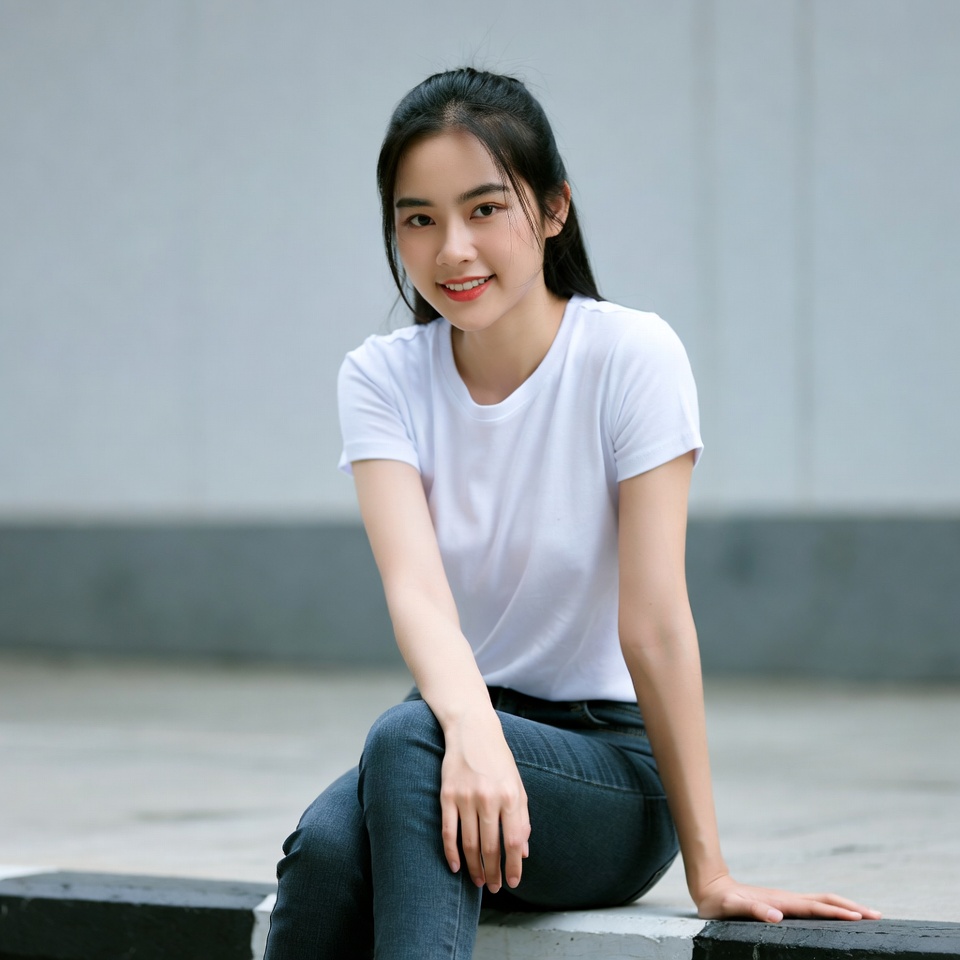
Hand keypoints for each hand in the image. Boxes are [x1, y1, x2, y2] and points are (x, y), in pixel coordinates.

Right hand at [439, 712, 530, 892]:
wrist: (472, 730)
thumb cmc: (498, 760)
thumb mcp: (517, 785)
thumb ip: (522, 818)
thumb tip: (523, 853)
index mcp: (510, 795)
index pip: (513, 842)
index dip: (513, 867)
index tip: (512, 882)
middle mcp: (489, 797)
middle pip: (491, 847)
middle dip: (493, 872)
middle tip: (493, 887)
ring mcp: (466, 796)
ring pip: (469, 843)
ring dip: (474, 867)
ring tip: (478, 881)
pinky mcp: (447, 795)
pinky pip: (448, 831)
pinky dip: (451, 853)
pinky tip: (456, 866)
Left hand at [695, 874, 881, 922]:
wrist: (712, 887)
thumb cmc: (721, 903)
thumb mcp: (732, 908)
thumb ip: (752, 911)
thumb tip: (777, 917)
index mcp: (781, 902)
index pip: (815, 908)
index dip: (837, 913)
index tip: (860, 918)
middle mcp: (788, 899)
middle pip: (826, 901)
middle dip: (852, 908)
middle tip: (878, 916)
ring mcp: (787, 900)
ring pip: (823, 901)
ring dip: (846, 907)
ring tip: (868, 915)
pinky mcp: (784, 904)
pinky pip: (814, 906)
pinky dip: (832, 909)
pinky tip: (839, 916)